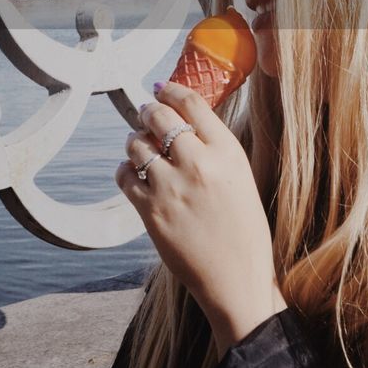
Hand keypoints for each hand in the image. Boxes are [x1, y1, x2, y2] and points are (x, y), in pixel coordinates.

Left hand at [116, 80, 286, 355]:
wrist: (236, 279)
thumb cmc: (243, 230)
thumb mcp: (241, 178)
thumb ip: (215, 148)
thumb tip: (184, 120)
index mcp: (227, 153)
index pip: (192, 104)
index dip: (172, 90)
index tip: (162, 88)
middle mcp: (199, 164)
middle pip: (159, 117)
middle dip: (147, 110)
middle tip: (145, 113)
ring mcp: (171, 187)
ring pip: (136, 144)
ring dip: (134, 141)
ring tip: (140, 146)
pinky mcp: (150, 211)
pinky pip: (124, 175)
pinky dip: (125, 170)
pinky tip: (133, 174)